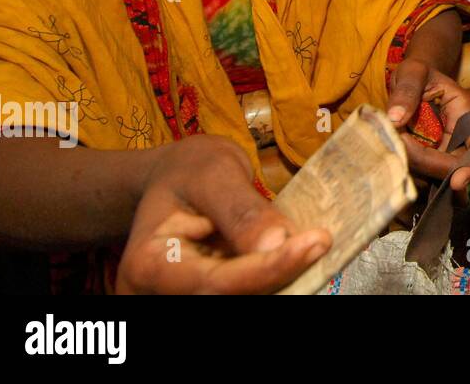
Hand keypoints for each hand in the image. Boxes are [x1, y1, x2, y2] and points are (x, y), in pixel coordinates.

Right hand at [116, 136, 329, 293]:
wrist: (174, 182)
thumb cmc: (189, 172)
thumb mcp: (212, 174)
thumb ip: (241, 210)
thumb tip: (278, 242)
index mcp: (148, 264)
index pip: (216, 282)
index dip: (270, 268)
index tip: (316, 242)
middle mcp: (161, 294)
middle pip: (234, 297)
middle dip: (282, 273)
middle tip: (321, 242)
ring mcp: (187, 297)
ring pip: (249, 297)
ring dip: (285, 275)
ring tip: (312, 242)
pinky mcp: (215, 294)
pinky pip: (255, 291)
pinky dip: (280, 273)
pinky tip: (301, 250)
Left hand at [389, 60, 469, 191]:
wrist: (412, 82)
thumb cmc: (417, 72)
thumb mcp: (413, 71)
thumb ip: (406, 90)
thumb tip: (395, 119)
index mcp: (466, 112)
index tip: (457, 182)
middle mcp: (462, 137)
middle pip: (456, 165)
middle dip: (430, 166)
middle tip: (401, 145)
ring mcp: (445, 151)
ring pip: (436, 173)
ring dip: (414, 166)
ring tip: (393, 141)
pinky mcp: (428, 160)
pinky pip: (421, 173)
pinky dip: (406, 168)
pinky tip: (391, 153)